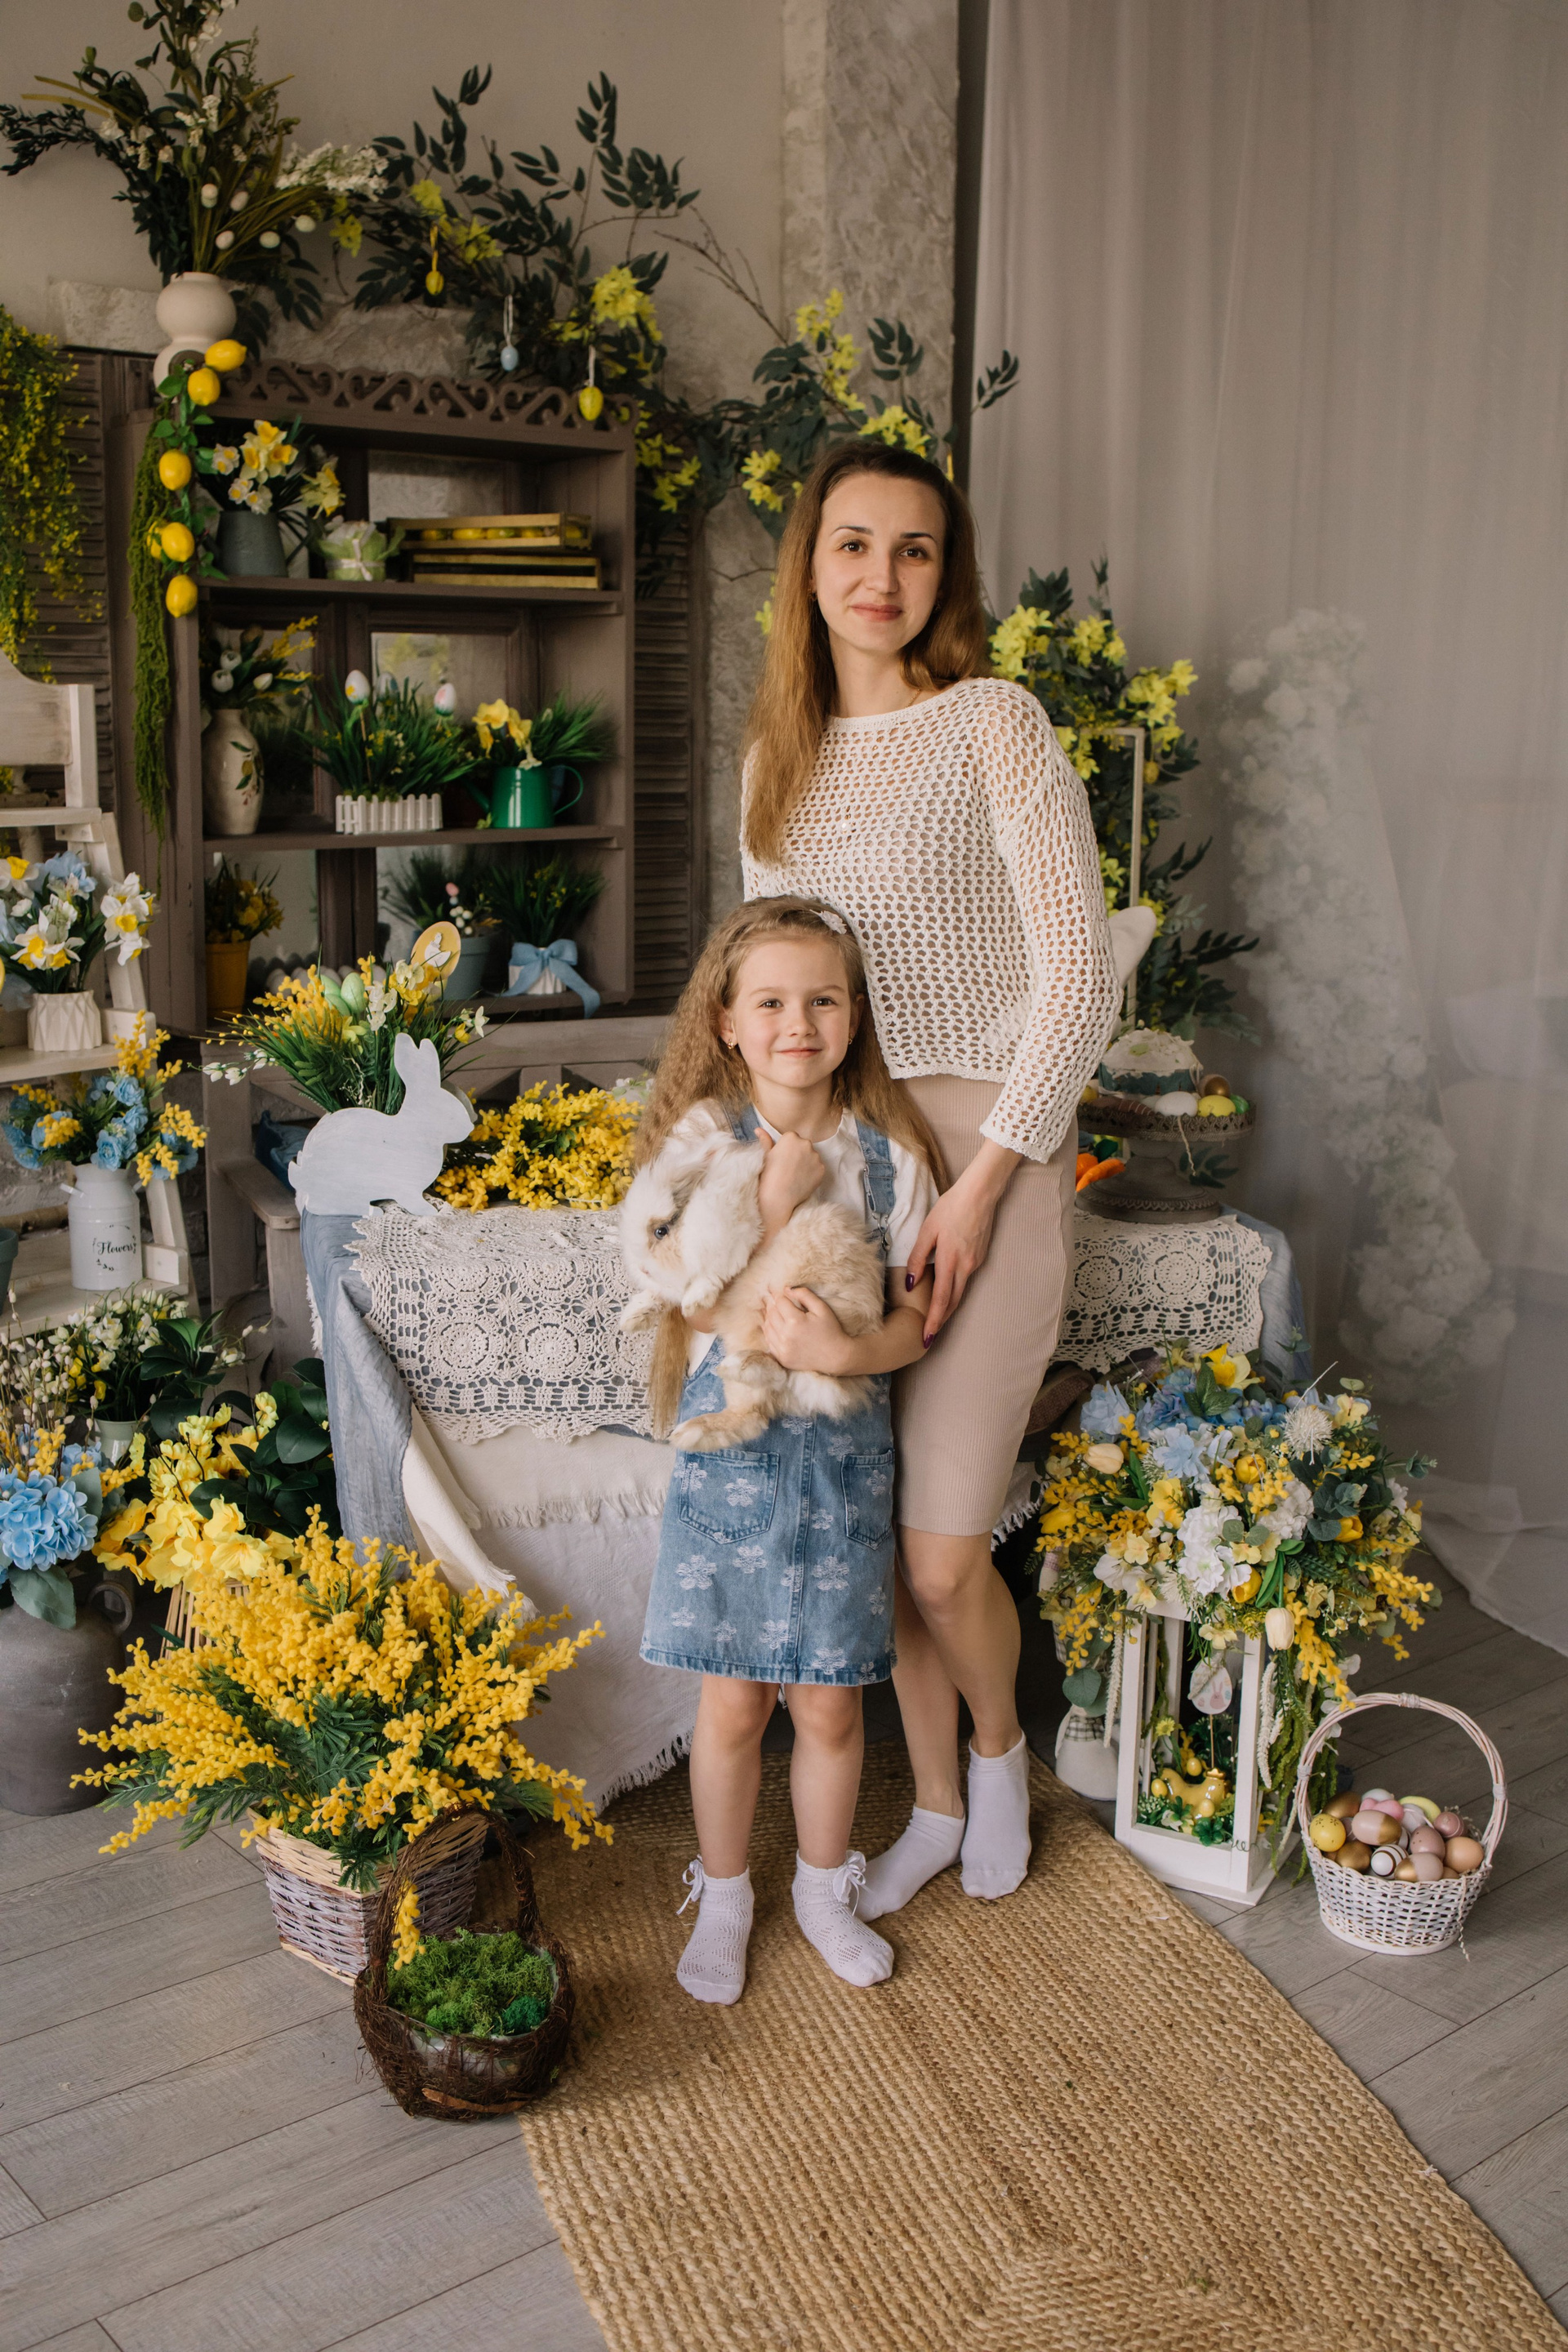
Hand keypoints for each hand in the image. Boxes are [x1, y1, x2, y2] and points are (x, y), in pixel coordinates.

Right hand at [756, 1129, 825, 1230]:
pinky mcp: (822, 1169)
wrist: (778, 1197)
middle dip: (798, 1153)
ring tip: (794, 1175)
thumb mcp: (766, 1156)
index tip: (781, 1158)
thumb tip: (758, 1129)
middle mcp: (806, 1143)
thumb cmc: (769, 1175)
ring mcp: (816, 1157)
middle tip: (788, 1167)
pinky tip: (801, 1180)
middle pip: (803, 1145)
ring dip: (806, 1162)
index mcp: (791, 1137)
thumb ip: (765, 1140)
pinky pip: (817, 1168)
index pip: (791, 1138)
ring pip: (811, 1156)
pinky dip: (811, 1173)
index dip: (786, 1148)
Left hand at [759, 1284, 850, 1373]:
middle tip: (777, 1301)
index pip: (780, 1302)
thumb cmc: (831, 1330)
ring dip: (769, 1318)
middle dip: (773, 1305)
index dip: (780, 1295)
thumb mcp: (822, 1308)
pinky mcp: (782, 1358)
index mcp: (795, 1321)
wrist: (836, 1357)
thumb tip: (786, 1289)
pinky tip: (775, 1326)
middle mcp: (786, 1336)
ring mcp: (783, 1349)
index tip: (782, 1292)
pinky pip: (769, 1341)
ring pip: (767, 1327)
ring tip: (775, 1312)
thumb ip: (804, 1295)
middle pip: (771, 1314)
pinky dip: (770, 1332)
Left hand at [905, 1143, 1019, 1341]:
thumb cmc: (951, 1208)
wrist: (980, 1193)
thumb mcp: (928, 1230)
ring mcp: (976, 1263)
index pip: (941, 1300)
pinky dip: (955, 1290)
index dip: (933, 1322)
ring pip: (960, 1292)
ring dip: (948, 1307)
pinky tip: (946, 1291)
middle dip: (941, 1321)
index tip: (926, 1339)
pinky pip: (965, 1278)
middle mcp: (966, 1267)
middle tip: (929, 1338)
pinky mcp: (980, 1256)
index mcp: (951, 1261)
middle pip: (953, 1302)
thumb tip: (911, 1283)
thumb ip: (918, 1257)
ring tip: (935, 1320)